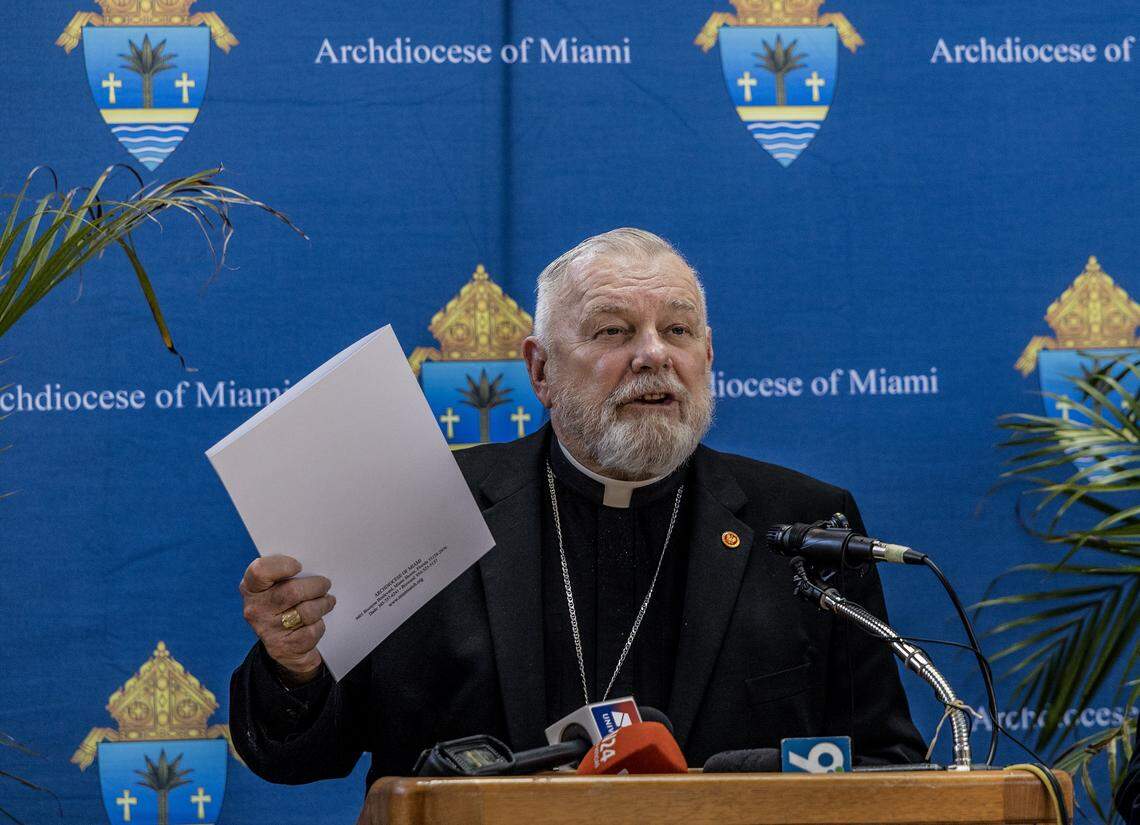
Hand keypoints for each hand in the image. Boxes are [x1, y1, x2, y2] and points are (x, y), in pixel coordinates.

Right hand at [239, 555, 334, 684]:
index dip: (282, 566)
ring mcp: (268, 630)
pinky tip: (317, 621)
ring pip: (306, 611)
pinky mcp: (284, 647)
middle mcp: (255, 609)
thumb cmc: (282, 604)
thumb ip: (286, 574)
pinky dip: (320, 625)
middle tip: (325, 584)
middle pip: (292, 591)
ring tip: (328, 600)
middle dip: (316, 586)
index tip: (299, 566)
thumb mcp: (275, 586)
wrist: (283, 645)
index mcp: (251, 588)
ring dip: (323, 604)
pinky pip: (312, 630)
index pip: (260, 571)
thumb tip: (314, 563)